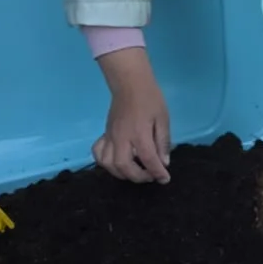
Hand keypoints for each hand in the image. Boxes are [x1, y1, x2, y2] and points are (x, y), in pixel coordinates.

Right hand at [93, 47, 171, 183]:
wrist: (130, 84)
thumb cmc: (150, 99)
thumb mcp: (163, 119)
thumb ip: (163, 142)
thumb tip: (164, 163)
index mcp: (139, 133)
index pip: (148, 158)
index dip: (157, 172)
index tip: (165, 179)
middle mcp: (121, 138)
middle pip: (124, 165)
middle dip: (138, 177)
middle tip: (150, 175)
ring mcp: (110, 137)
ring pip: (108, 163)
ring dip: (121, 173)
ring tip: (134, 171)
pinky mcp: (104, 134)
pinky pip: (98, 153)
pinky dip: (105, 162)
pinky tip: (116, 162)